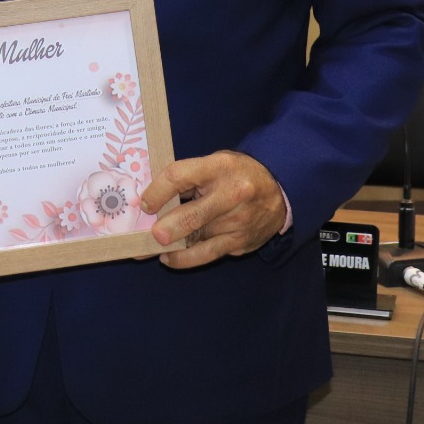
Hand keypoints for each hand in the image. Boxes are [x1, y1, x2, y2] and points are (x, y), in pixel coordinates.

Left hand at [140, 150, 285, 268]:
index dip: (157, 191)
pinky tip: (168, 258)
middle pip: (191, 214)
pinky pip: (207, 254)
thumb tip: (151, 199)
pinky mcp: (240, 242)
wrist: (278, 192)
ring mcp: (237, 221)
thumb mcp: (215, 163)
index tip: (145, 204)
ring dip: (170, 245)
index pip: (179, 177)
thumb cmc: (236, 175)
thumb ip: (188, 178)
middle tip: (152, 235)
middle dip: (168, 227)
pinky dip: (184, 259)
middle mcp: (231, 194)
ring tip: (147, 249)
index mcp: (219, 166)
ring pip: (197, 237)